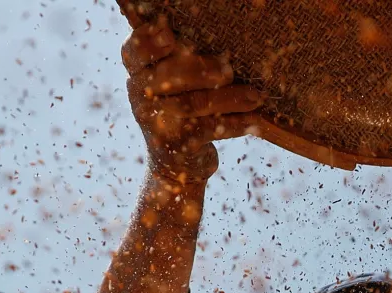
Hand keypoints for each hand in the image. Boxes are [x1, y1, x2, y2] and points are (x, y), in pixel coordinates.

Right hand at [121, 15, 262, 182]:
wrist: (176, 168)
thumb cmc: (183, 111)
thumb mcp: (175, 83)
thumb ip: (181, 57)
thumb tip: (209, 24)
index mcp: (138, 72)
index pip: (134, 50)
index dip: (149, 40)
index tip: (169, 33)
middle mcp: (140, 96)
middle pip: (169, 76)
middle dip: (201, 70)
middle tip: (229, 68)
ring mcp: (157, 123)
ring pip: (193, 104)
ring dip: (229, 98)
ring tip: (256, 96)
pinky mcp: (177, 146)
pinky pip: (209, 130)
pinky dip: (235, 124)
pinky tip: (255, 121)